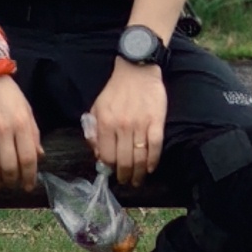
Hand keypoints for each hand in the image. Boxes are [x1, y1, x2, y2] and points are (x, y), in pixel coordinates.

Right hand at [0, 73, 41, 196]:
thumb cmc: (8, 94)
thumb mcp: (27, 110)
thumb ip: (33, 134)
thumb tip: (39, 156)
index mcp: (22, 124)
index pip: (28, 158)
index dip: (29, 176)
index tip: (28, 186)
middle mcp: (5, 130)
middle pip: (10, 167)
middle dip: (13, 182)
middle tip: (13, 185)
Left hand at [83, 62, 167, 189]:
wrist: (136, 69)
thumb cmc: (115, 90)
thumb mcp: (97, 107)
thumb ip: (94, 131)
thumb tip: (98, 155)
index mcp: (105, 122)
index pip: (106, 156)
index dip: (109, 169)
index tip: (111, 174)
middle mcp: (122, 126)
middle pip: (124, 161)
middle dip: (124, 176)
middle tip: (126, 181)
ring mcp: (141, 124)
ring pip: (140, 158)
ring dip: (139, 174)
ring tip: (138, 180)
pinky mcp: (157, 121)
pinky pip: (156, 147)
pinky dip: (154, 161)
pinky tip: (151, 168)